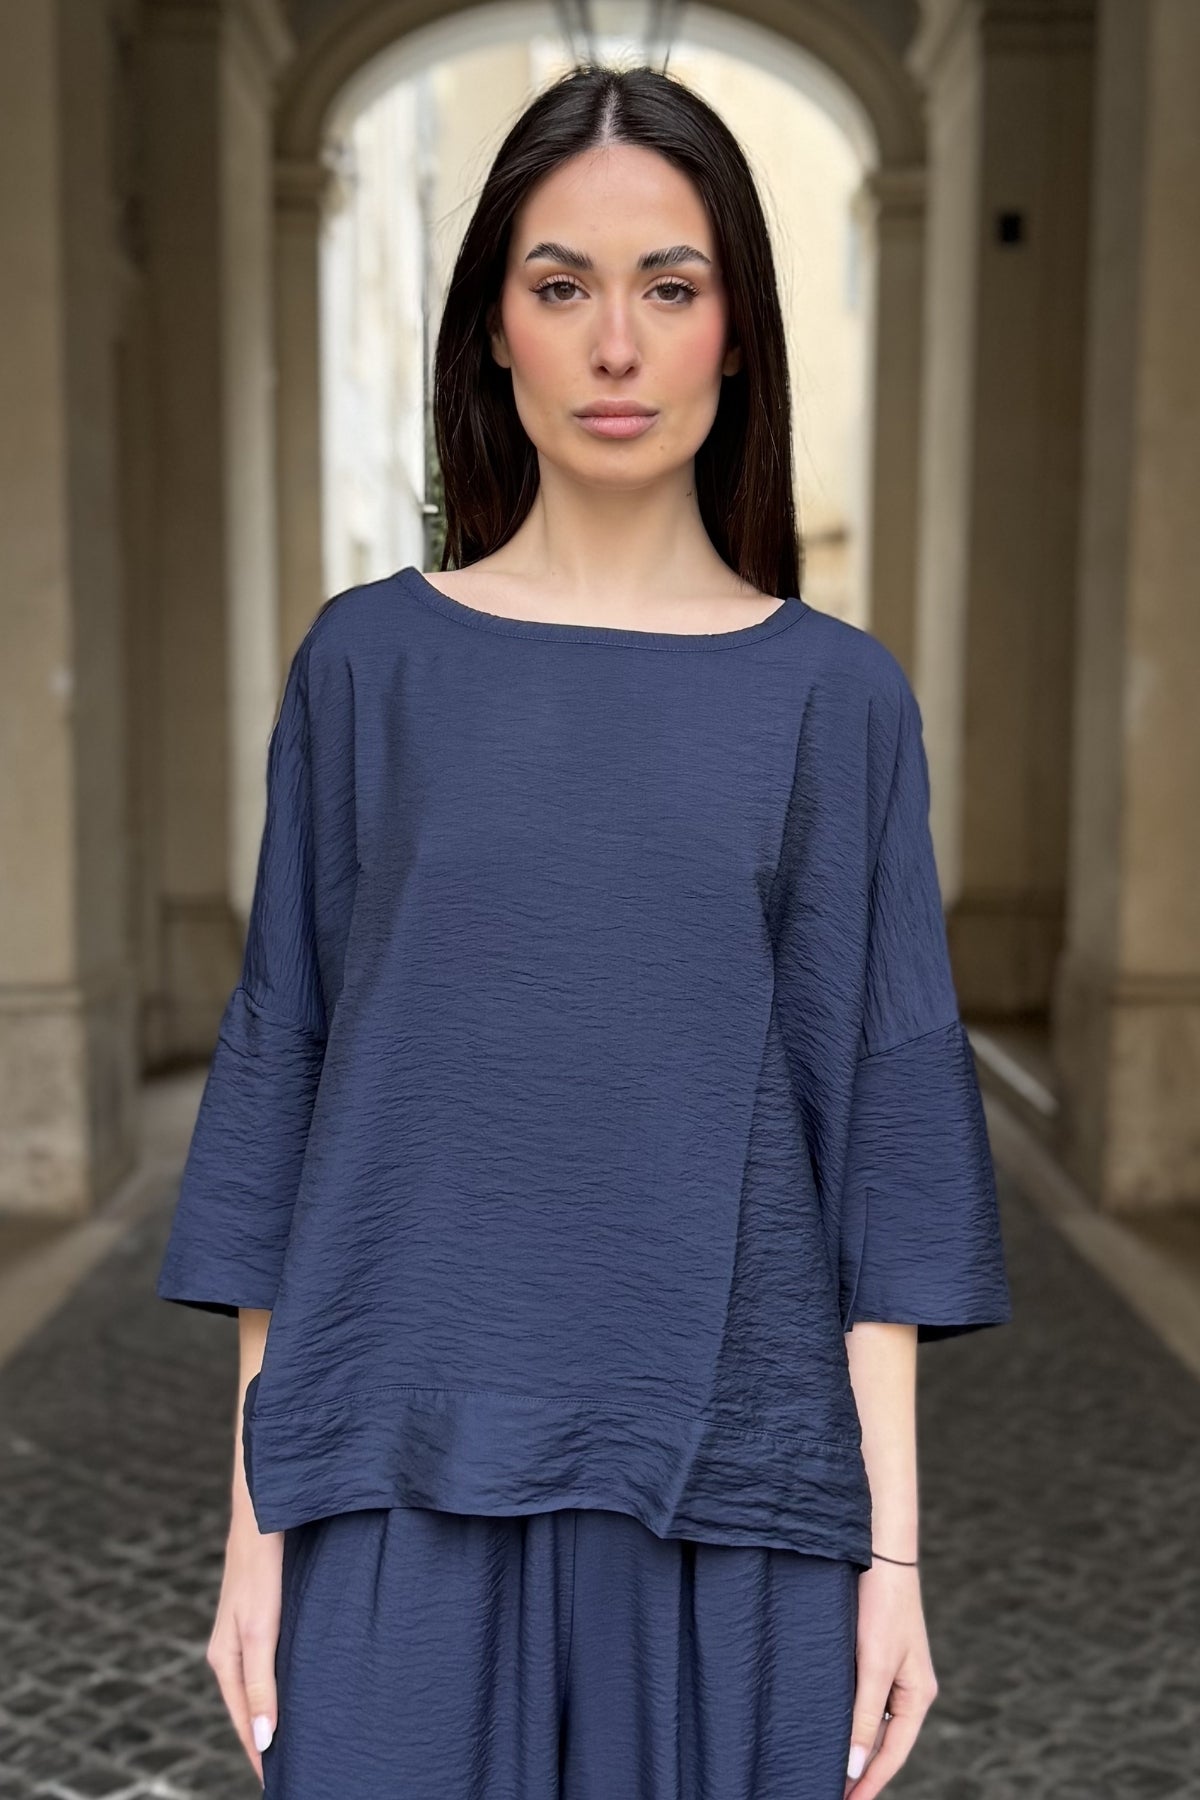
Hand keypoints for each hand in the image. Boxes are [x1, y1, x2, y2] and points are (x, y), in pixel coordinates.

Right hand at [206, 1504, 284, 1785]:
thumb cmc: (261, 1568)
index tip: (279, 1784)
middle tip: (300, 1767)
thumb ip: (260, 1685)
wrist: (268, 1509)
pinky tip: (308, 1684)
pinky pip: (275, 1658)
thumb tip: (262, 1742)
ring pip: (265, 1682)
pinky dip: (287, 1680)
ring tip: (306, 1737)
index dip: (259, 1754)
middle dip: (268, 1738)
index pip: (243, 1721)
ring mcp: (250, 1629)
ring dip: (280, 1709)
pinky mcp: (267, 1612)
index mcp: (224, 1658)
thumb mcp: (260, 1630)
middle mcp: (234, 1648)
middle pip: (251, 1706)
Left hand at [843, 1560, 937, 1797]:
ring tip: (823, 1765)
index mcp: (917, 1697)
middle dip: (861, 1769)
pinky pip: (862, 1698)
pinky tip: (826, 1722)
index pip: (893, 1755)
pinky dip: (847, 1715)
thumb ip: (865, 1718)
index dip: (870, 1783)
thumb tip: (856, 1767)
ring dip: (852, 1742)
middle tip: (830, 1791)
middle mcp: (908, 1689)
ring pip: (871, 1720)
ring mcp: (892, 1672)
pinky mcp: (875, 1654)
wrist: (879, 1552)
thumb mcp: (874, 1666)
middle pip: (885, 1742)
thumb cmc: (882, 1607)